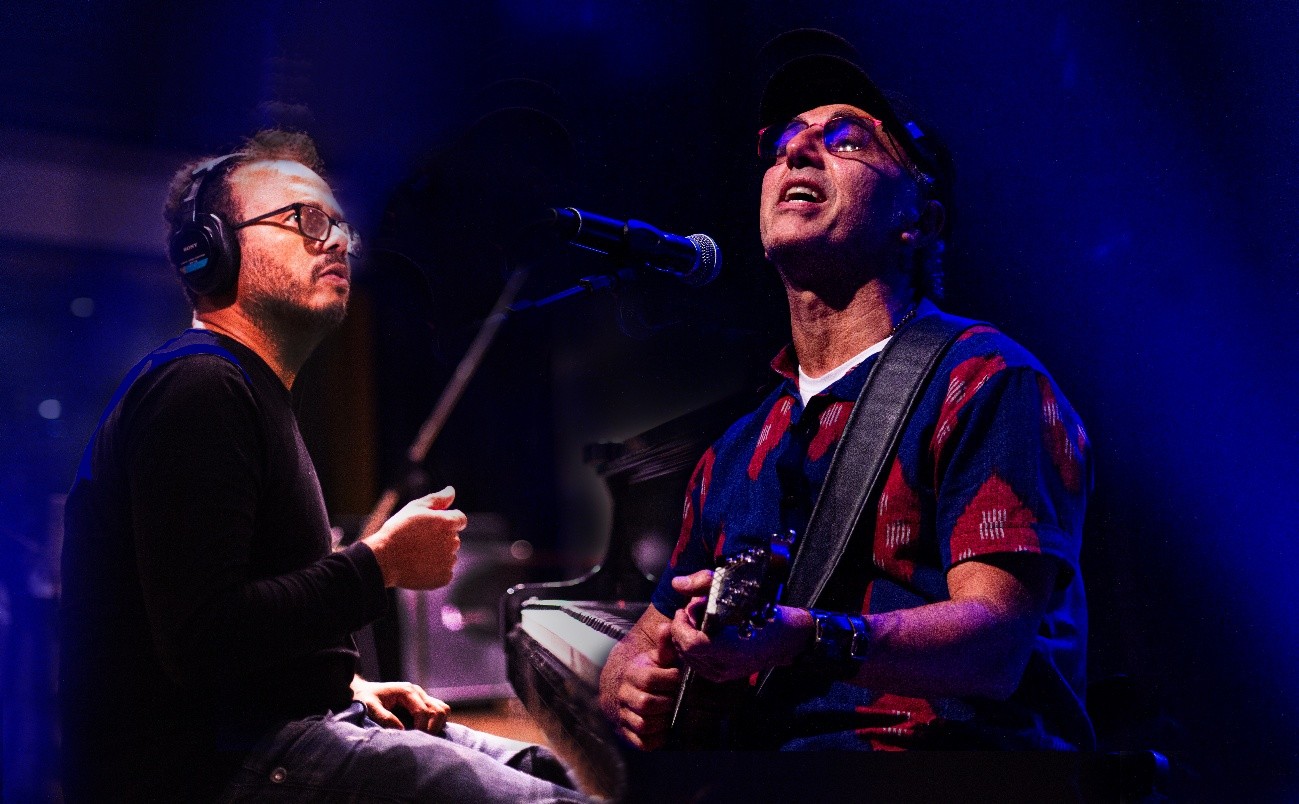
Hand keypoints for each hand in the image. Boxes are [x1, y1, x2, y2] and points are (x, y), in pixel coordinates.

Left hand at [350, 677, 450, 732]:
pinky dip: (438, 723)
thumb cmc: (364, 699)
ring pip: (443, 710)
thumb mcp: (370, 707)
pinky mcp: (423, 703)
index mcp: (407, 691)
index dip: (422, 729)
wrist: (363, 691)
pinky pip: (440, 711)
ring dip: (438, 725)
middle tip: (421, 742)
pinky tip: (426, 732)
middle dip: (433, 729)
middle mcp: (418, 692)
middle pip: (439, 710)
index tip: (413, 741)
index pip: (424, 712)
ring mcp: (422, 696)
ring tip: (425, 737)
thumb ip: (384, 717)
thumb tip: (402, 730)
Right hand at [362, 486, 465, 589]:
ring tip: (416, 554)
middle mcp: (453, 542)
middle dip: (441, 537)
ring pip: (449, 555)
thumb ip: (437, 499)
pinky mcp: (444, 578)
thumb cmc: (398, 530)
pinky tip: (419, 566)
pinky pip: (445, 571)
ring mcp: (449, 561)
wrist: (384, 559)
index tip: (430, 526)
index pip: (460, 519)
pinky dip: (436, 570)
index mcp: (448, 523)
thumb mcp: (415, 507)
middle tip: (418, 540)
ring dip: (438, 554)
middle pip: (453, 538)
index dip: (446, 521)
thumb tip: (452, 491)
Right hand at [608, 621, 681, 750]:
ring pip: (644, 724)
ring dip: (663, 721)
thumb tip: (668, 625)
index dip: (669, 679)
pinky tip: (665, 729)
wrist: (624, 690)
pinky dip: (656, 739)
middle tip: (676, 698)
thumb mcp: (657, 658)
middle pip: (646, 704)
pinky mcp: (627, 733)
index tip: (678, 678)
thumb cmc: (649, 672)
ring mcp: (624, 715)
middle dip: (668, 702)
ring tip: (671, 713)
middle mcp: (624, 695)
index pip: (650, 679)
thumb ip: (665, 645)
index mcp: (632, 674)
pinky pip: (642, 743)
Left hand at [669, 571, 812, 682]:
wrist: (787, 638)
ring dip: (685, 638)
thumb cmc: (764, 611)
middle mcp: (724, 665)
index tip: (685, 609)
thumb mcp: (736, 588)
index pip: (690, 642)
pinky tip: (702, 635)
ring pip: (688, 659)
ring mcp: (723, 674)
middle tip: (691, 611)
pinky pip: (696, 665)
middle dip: (681, 628)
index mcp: (729, 646)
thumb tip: (676, 583)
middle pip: (685, 650)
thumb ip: (704, 582)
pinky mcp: (723, 677)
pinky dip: (692, 650)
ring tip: (698, 622)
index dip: (681, 626)